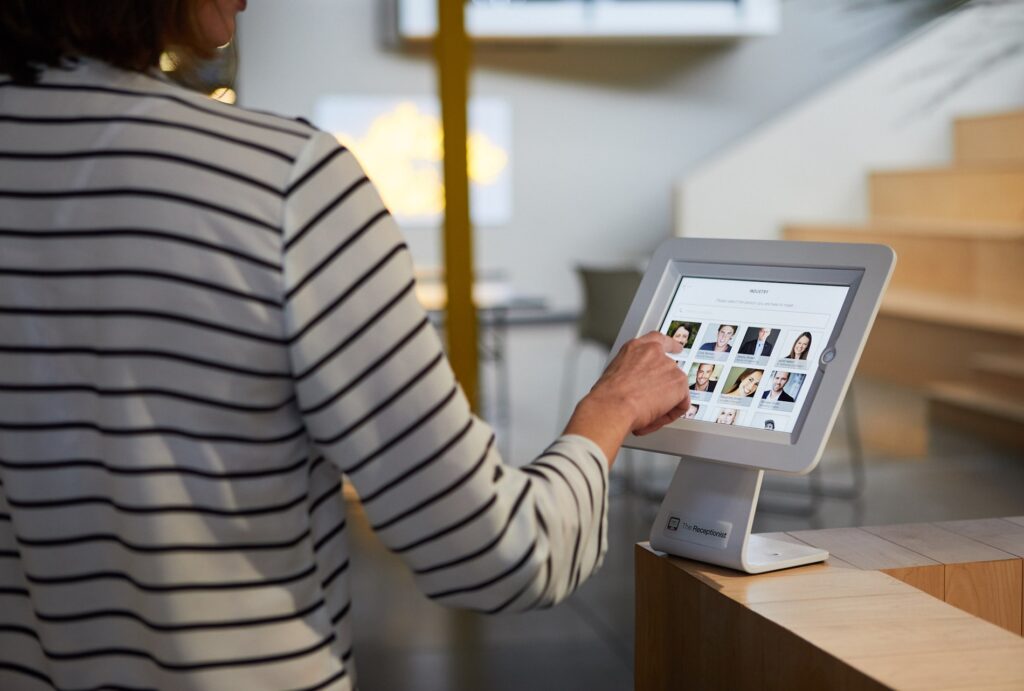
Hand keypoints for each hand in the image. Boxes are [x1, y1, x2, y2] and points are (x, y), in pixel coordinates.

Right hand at [564, 332, 689, 464]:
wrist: (612, 406)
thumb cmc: (608, 396)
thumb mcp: (614, 373)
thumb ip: (631, 372)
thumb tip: (633, 385)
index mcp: (636, 348)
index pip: (658, 340)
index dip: (670, 345)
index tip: (676, 348)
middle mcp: (654, 352)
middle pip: (670, 370)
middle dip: (663, 389)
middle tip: (652, 404)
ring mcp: (668, 366)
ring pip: (675, 390)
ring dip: (663, 404)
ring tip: (645, 414)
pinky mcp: (678, 382)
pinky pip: (681, 403)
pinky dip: (669, 415)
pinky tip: (653, 417)